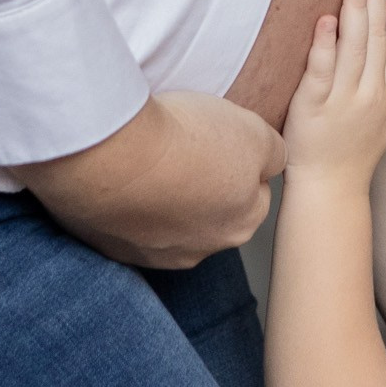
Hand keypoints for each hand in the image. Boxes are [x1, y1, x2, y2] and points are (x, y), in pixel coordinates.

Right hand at [23, 91, 282, 269]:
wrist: (115, 156)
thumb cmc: (186, 141)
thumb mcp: (255, 132)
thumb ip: (272, 152)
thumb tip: (272, 160)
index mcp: (241, 224)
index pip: (254, 194)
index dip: (238, 163)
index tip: (219, 143)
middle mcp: (201, 249)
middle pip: (210, 213)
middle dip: (201, 186)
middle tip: (183, 149)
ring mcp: (154, 254)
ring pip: (165, 222)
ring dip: (161, 198)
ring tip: (147, 161)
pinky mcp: (113, 248)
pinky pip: (125, 225)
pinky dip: (124, 204)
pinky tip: (120, 176)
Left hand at [282, 0, 385, 185]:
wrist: (332, 188)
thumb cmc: (351, 148)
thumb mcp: (382, 112)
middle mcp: (370, 92)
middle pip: (375, 36)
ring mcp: (343, 99)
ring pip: (352, 47)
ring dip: (353, 9)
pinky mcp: (315, 107)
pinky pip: (321, 70)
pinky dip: (324, 43)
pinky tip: (325, 20)